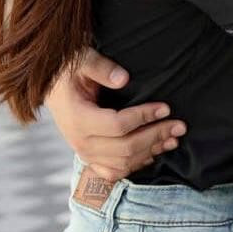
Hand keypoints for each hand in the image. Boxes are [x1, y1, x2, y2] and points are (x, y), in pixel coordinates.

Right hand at [45, 49, 185, 182]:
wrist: (52, 89)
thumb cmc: (69, 71)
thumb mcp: (81, 60)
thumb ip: (101, 67)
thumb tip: (124, 79)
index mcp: (78, 118)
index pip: (117, 125)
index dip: (144, 117)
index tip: (166, 107)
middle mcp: (80, 142)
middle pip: (125, 148)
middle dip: (155, 136)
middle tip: (180, 125)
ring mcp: (84, 154)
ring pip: (123, 163)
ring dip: (151, 152)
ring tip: (173, 139)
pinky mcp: (90, 159)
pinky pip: (115, 171)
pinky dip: (136, 165)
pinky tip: (154, 153)